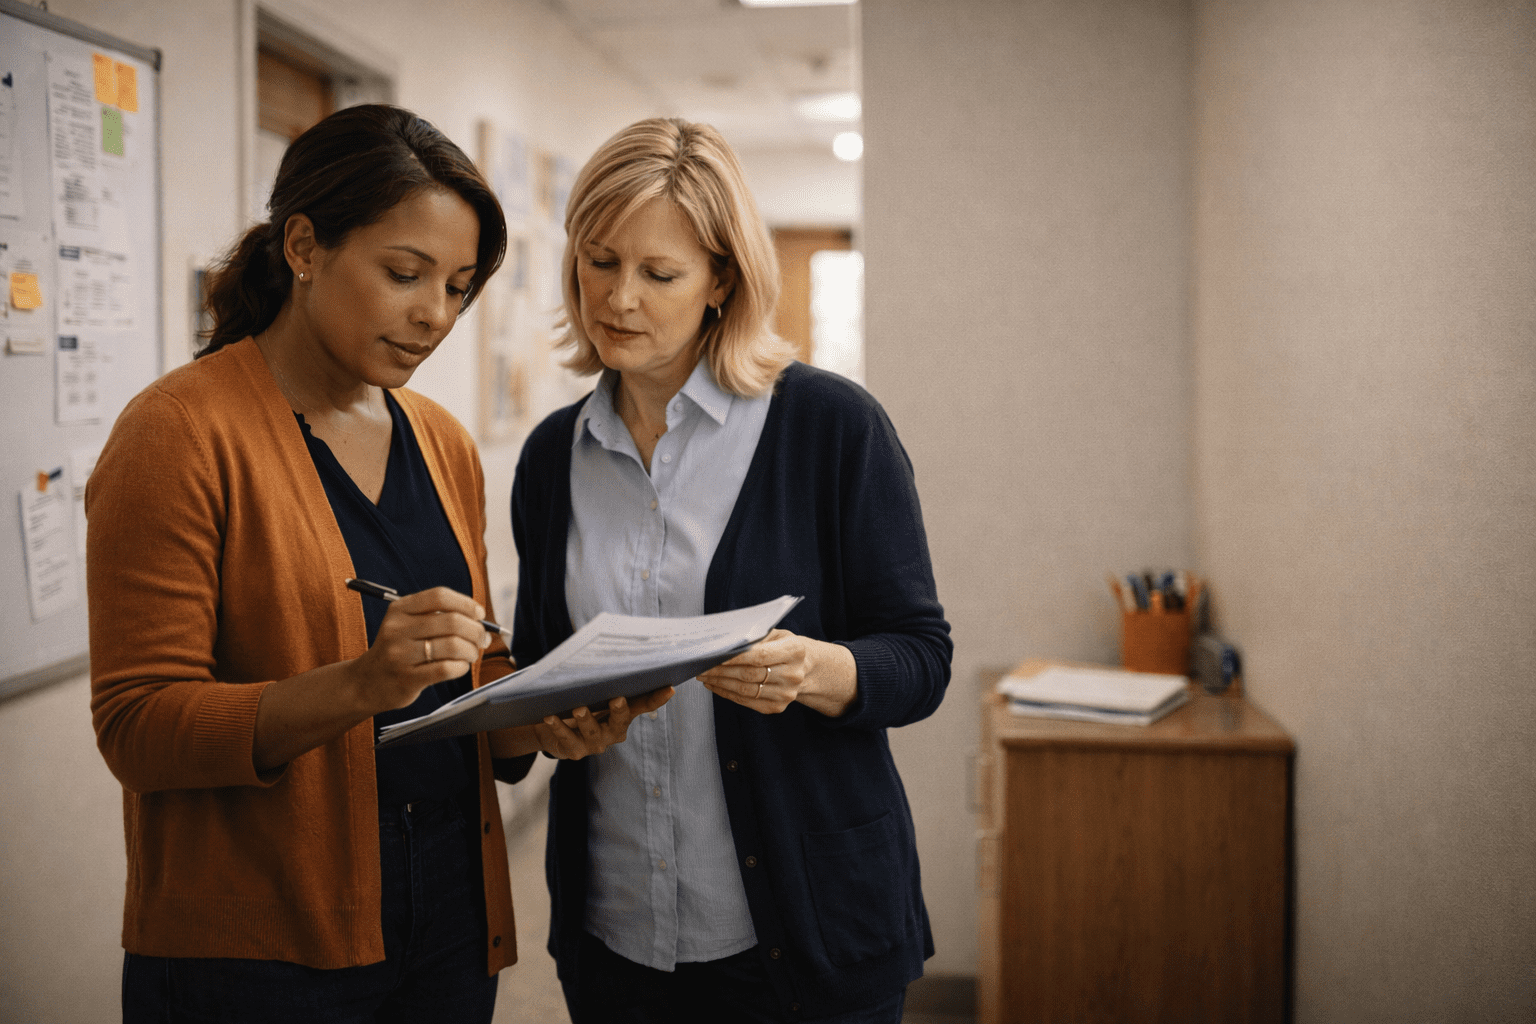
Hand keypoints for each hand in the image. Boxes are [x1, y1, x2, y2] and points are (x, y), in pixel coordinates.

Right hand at [348, 586, 491, 713]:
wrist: (367, 683)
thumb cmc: (399, 650)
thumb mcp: (408, 625)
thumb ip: (438, 617)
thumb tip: (480, 621)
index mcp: (399, 609)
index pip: (440, 596)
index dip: (466, 603)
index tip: (479, 614)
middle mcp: (397, 629)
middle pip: (452, 621)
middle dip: (475, 630)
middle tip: (481, 639)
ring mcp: (400, 654)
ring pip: (452, 645)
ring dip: (471, 650)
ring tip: (471, 654)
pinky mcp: (407, 678)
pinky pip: (446, 669)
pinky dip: (461, 667)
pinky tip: (460, 666)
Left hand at [491, 685, 675, 759]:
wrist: (554, 730)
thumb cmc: (582, 704)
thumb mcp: (596, 692)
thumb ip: (604, 679)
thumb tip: (610, 649)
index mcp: (623, 715)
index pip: (644, 706)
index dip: (657, 699)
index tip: (669, 688)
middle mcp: (613, 731)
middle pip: (620, 722)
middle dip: (619, 711)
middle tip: (617, 699)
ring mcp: (595, 743)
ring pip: (592, 733)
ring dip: (586, 720)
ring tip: (579, 708)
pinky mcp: (575, 751)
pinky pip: (567, 739)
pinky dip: (558, 727)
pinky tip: (551, 716)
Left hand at [697, 629, 858, 716]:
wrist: (807, 669)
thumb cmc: (785, 646)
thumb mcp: (777, 634)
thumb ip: (755, 636)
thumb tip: (723, 642)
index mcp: (795, 651)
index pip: (759, 656)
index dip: (733, 657)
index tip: (712, 656)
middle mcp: (793, 675)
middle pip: (749, 674)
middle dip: (721, 671)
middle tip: (701, 665)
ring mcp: (786, 694)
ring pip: (745, 690)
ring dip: (720, 683)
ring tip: (704, 675)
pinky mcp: (777, 707)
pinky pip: (746, 701)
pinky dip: (727, 693)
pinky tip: (715, 685)